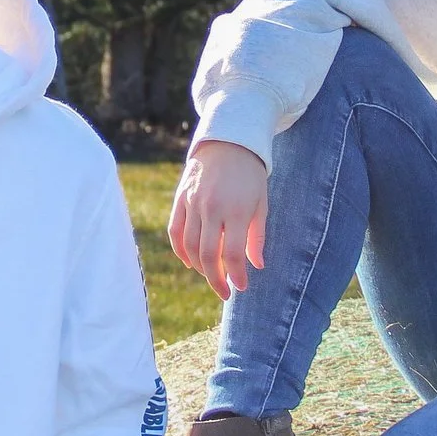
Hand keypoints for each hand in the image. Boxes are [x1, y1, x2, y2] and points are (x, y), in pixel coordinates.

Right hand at [168, 139, 268, 298]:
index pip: (233, 253)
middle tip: (224, 292)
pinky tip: (190, 262)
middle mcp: (211, 208)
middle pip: (208, 255)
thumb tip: (257, 265)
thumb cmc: (250, 176)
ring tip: (212, 275)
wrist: (228, 143)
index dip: (236, 275)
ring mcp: (193, 203)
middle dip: (216, 279)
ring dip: (200, 267)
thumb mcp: (261, 204)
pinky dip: (180, 250)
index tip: (242, 287)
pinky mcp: (180, 199)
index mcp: (236, 210)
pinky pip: (175, 231)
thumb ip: (257, 236)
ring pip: (190, 246)